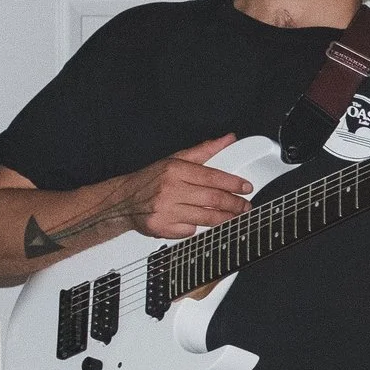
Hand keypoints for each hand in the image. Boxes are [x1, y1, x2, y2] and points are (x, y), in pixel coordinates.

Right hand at [115, 135, 245, 238]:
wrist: (123, 200)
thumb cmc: (152, 179)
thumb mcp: (176, 159)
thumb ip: (205, 150)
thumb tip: (228, 139)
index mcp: (175, 170)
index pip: (212, 176)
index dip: (233, 183)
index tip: (246, 187)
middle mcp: (170, 189)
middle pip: (213, 199)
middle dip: (235, 204)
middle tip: (245, 206)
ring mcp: (166, 210)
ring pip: (206, 218)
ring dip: (225, 219)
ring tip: (234, 217)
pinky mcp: (162, 228)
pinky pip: (191, 230)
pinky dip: (199, 228)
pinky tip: (202, 223)